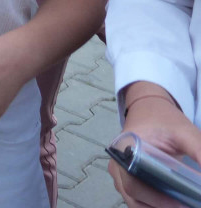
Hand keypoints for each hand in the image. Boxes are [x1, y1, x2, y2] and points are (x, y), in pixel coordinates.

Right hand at [109, 89, 200, 207]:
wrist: (150, 110)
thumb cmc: (164, 121)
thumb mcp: (186, 134)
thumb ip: (200, 152)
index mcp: (125, 148)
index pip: (135, 182)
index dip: (157, 198)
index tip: (180, 202)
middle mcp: (117, 162)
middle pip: (133, 195)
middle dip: (160, 205)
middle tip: (184, 204)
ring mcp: (118, 172)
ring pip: (133, 200)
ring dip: (155, 206)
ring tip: (179, 203)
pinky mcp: (124, 178)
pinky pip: (135, 199)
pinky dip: (152, 204)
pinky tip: (171, 202)